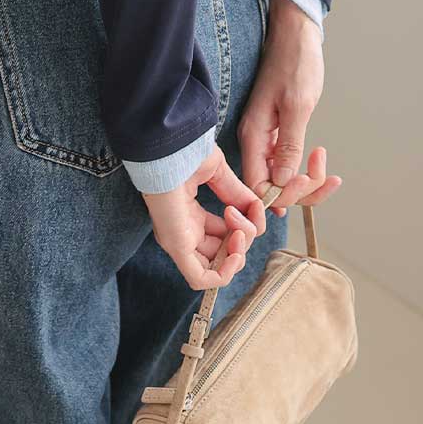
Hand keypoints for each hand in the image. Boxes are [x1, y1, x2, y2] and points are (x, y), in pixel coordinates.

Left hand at [140, 142, 269, 289]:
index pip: (224, 236)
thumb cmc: (183, 151)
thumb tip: (255, 207)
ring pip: (215, 268)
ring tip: (239, 230)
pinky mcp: (177, 245)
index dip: (247, 225)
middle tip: (240, 213)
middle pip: (223, 252)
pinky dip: (225, 273)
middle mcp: (185, 231)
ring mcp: (180, 240)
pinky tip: (236, 251)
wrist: (167, 145)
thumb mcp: (218, 173)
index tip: (254, 204)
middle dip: (245, 237)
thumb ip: (237, 193)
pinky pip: (200, 278)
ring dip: (239, 253)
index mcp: (190, 214)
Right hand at [238, 0, 344, 217]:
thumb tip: (282, 181)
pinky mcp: (276, 131)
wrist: (296, 33)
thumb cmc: (296, 62)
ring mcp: (265, 136)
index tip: (308, 179)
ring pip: (280, 176)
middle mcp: (255, 140)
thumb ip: (288, 145)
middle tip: (326, 174)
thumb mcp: (297, 105)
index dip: (283, 193)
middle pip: (271, 186)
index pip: (258, 186)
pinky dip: (304, 166)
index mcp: (253, 135)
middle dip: (300, 189)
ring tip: (326, 165)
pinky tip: (319, 158)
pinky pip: (285, 161)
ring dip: (305, 179)